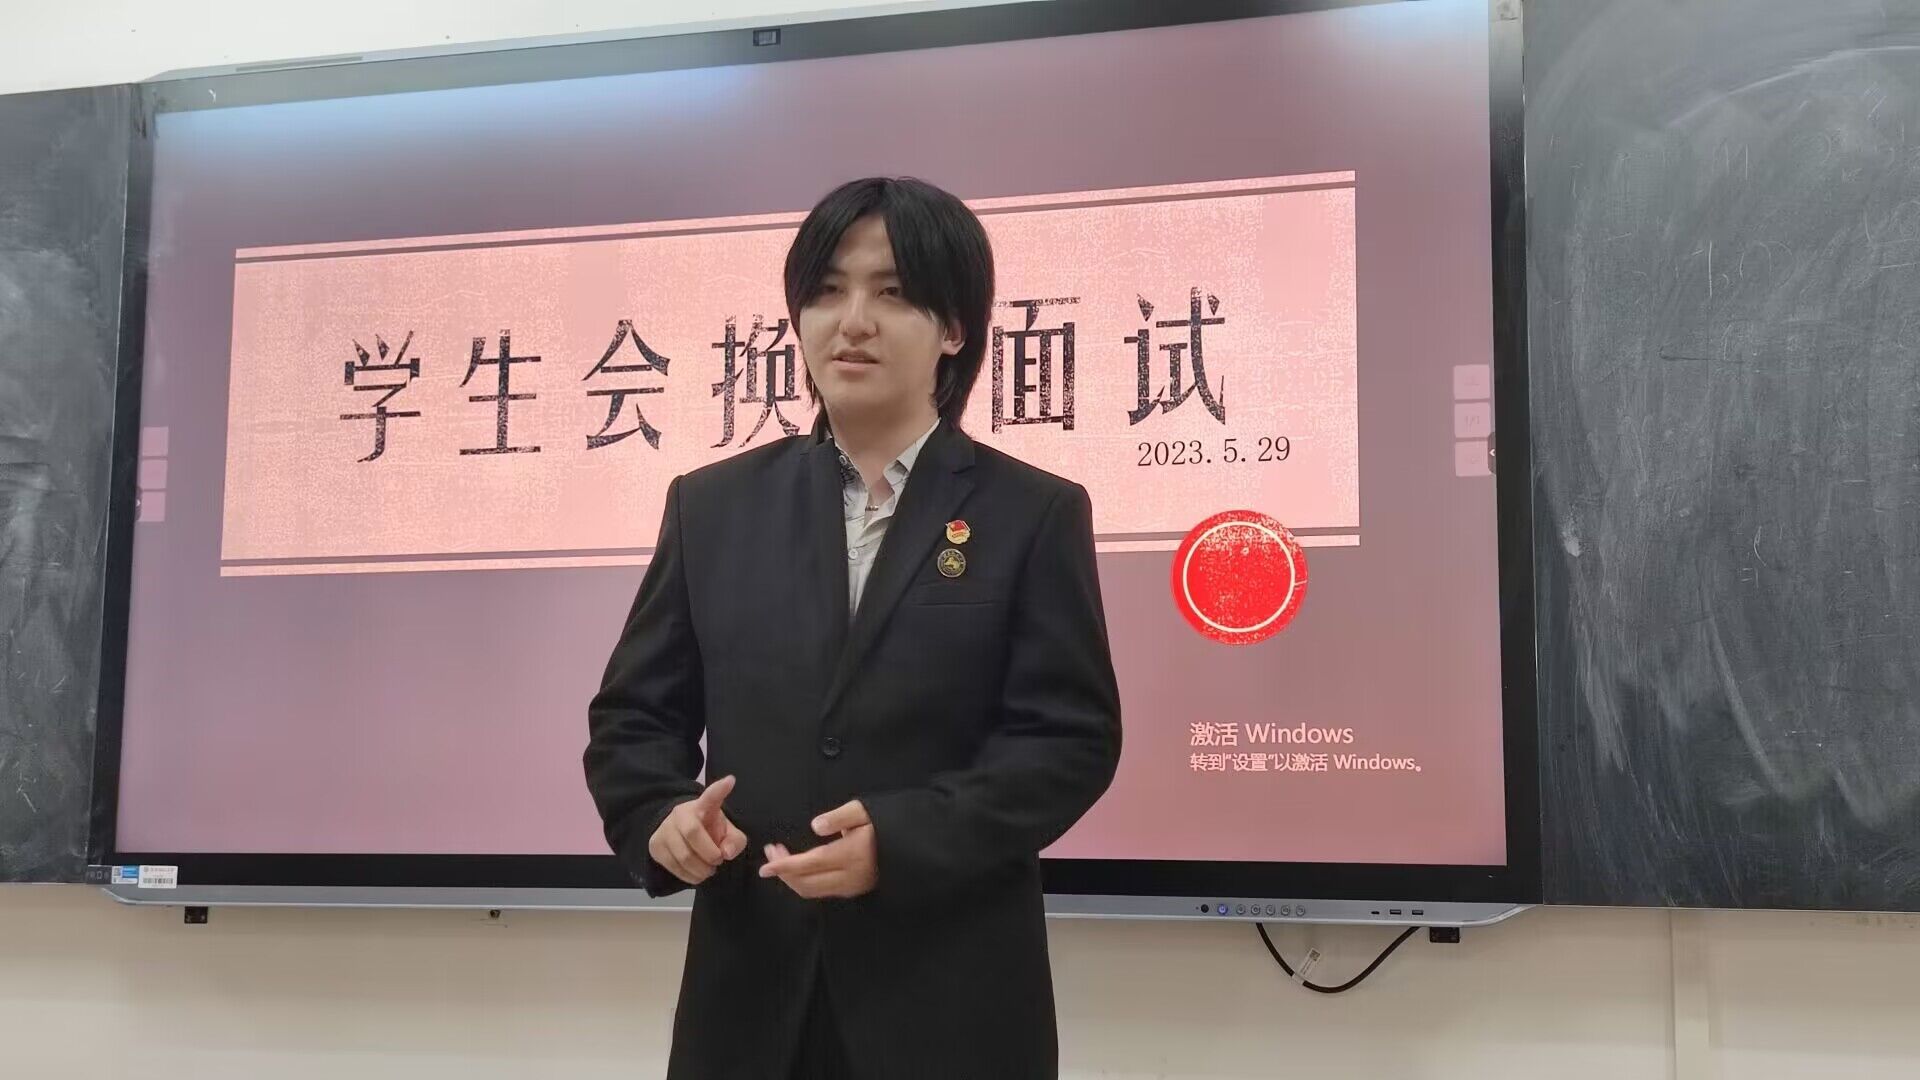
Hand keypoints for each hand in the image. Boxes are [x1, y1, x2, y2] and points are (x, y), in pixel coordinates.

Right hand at [648, 774, 748, 885]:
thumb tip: (727, 853)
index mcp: (702, 806)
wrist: (679, 833)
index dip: (719, 790)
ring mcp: (665, 829)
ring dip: (701, 870)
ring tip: (709, 870)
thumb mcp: (727, 832)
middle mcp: (680, 814)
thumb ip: (735, 841)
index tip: (730, 781)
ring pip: (683, 856)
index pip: (710, 796)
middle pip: (693, 833)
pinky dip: (690, 876)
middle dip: (710, 854)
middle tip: (718, 861)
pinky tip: (697, 874)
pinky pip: (673, 867)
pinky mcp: (655, 845)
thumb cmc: (708, 830)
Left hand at [759, 799, 877, 899]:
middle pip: (806, 882)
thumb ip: (839, 817)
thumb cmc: (885, 824)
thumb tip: (815, 826)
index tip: (765, 867)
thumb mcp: (864, 811)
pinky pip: (820, 891)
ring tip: (780, 857)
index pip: (811, 864)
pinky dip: (803, 881)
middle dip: (783, 871)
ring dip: (791, 877)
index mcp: (851, 855)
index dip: (786, 866)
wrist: (909, 846)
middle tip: (771, 852)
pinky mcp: (852, 891)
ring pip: (811, 891)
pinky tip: (798, 867)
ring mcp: (850, 887)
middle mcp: (849, 877)